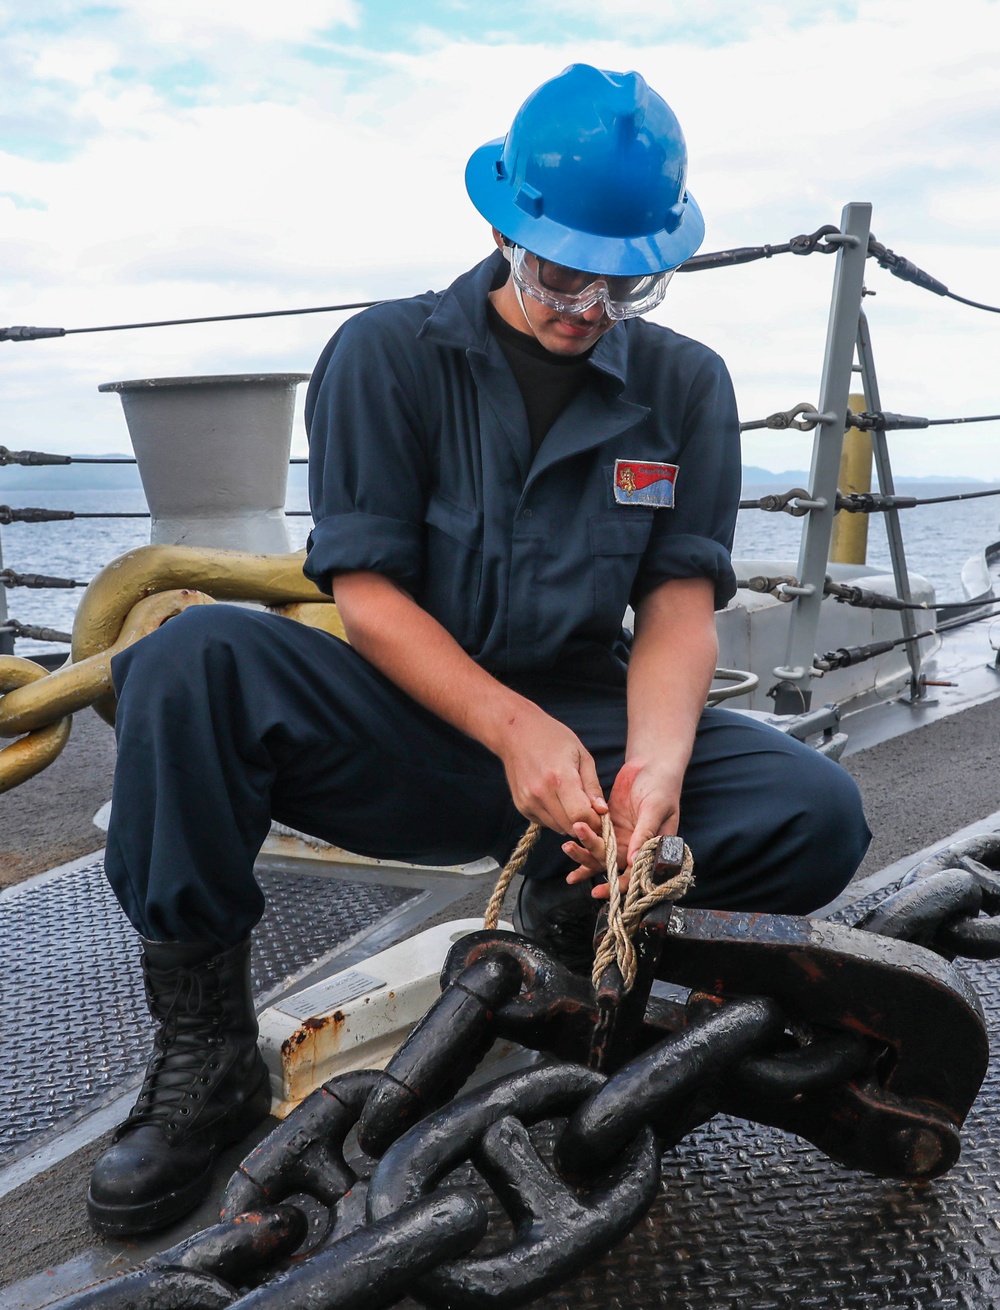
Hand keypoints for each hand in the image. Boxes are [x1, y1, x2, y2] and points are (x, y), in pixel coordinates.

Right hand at [497, 704, 606, 838]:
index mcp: (560, 778)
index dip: (595, 821)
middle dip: (584, 823)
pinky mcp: (521, 806)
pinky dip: (555, 817)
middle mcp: (541, 793)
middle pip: (570, 826)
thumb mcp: (581, 755)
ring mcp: (528, 801)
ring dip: (569, 821)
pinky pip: (546, 823)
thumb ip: (593, 786)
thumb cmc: (553, 738)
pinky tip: (555, 798)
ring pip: (558, 828)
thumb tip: (602, 811)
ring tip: (572, 801)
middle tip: (590, 810)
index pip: (581, 816)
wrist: (516, 732)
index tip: (601, 815)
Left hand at [564, 758, 681, 899]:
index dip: (618, 885)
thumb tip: (635, 860)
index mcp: (653, 849)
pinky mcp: (609, 826)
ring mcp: (621, 837)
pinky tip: (568, 849)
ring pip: (600, 854)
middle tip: (572, 848)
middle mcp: (636, 848)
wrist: (652, 766)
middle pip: (612, 865)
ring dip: (583, 854)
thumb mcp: (656, 809)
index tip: (599, 890)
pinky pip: (595, 839)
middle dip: (591, 861)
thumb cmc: (662, 787)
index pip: (635, 874)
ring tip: (567, 846)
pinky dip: (582, 845)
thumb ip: (645, 833)